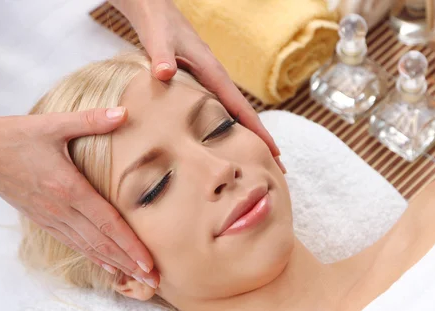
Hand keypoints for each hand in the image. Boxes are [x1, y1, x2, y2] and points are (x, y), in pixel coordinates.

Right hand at [0, 109, 157, 285]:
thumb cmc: (16, 137)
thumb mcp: (53, 125)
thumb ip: (91, 120)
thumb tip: (125, 113)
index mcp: (68, 189)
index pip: (107, 223)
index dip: (129, 245)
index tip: (148, 262)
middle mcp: (61, 210)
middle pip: (102, 242)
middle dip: (129, 263)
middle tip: (154, 281)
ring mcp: (51, 218)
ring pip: (89, 247)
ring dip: (115, 264)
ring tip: (138, 279)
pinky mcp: (43, 220)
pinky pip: (73, 243)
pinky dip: (93, 256)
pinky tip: (108, 266)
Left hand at [109, 0, 284, 171]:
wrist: (155, 9)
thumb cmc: (158, 23)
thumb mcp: (158, 38)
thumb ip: (162, 55)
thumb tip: (164, 73)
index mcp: (213, 73)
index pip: (242, 108)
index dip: (258, 132)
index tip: (274, 153)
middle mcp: (217, 80)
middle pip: (246, 116)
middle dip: (263, 142)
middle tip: (279, 170)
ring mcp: (211, 83)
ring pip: (235, 115)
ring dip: (249, 137)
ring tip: (260, 162)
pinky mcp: (202, 84)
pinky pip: (221, 111)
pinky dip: (231, 129)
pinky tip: (230, 143)